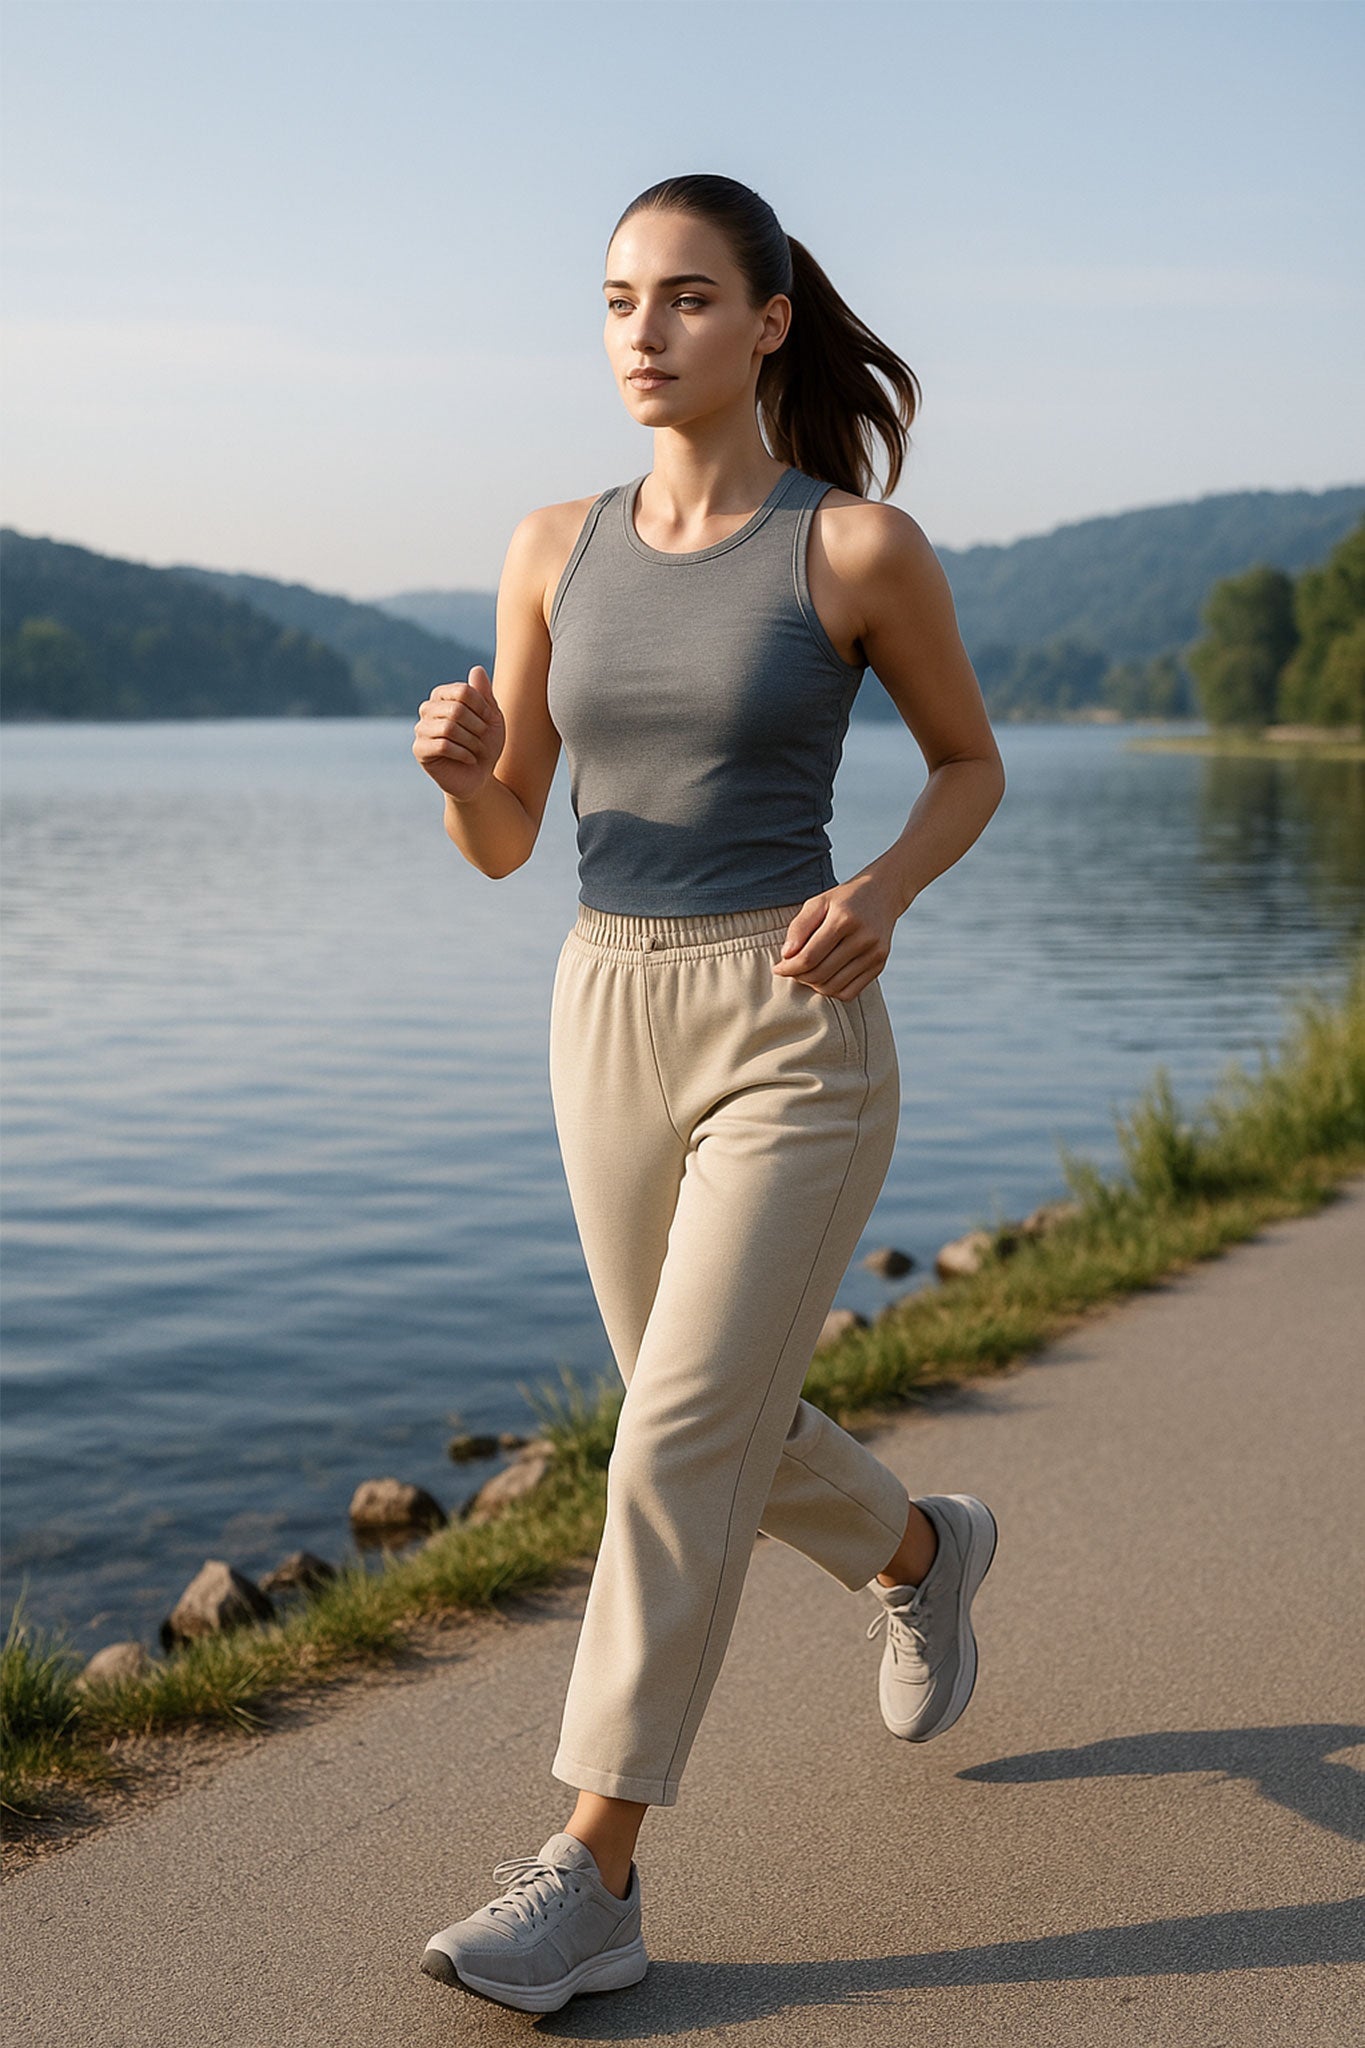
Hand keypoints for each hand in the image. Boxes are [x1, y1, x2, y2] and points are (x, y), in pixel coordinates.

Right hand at [412, 667, 505, 800]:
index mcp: (442, 696)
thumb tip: (477, 669)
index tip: (488, 720)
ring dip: (471, 741)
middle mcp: (428, 709)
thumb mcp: (491, 718)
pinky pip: (442, 745)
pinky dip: (463, 753)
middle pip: (456, 709)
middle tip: (482, 739)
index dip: (482, 707)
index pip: (463, 691)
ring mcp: (421, 729)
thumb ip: (484, 694)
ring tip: (476, 750)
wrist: (478, 776)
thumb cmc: (484, 744)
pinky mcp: (419, 749)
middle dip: (477, 727)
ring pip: (448, 728)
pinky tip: (469, 759)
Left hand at [771, 874, 899, 999]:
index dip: (788, 968)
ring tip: (807, 972)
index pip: (809, 957)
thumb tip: (787, 956)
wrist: (881, 895)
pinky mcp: (879, 965)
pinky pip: (849, 993)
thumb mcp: (817, 903)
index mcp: (844, 919)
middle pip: (820, 974)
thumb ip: (799, 927)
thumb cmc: (842, 900)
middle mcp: (863, 938)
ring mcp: (874, 954)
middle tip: (791, 969)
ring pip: (833, 987)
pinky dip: (831, 990)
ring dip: (813, 985)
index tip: (778, 968)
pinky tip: (825, 977)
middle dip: (799, 976)